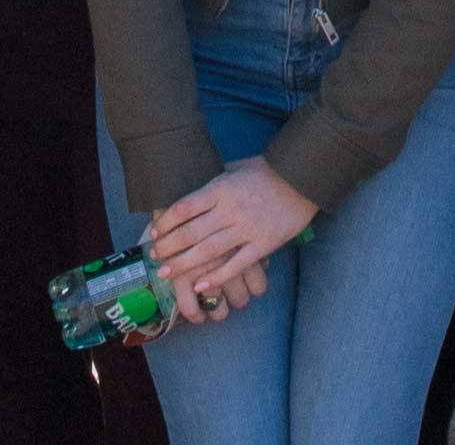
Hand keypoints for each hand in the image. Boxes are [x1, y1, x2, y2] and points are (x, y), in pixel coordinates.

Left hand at [142, 157, 315, 320]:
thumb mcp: (235, 168)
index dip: (166, 221)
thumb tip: (188, 185)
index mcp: (221, 188)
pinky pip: (236, 264)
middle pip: (192, 232)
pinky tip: (200, 286)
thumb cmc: (266, 171)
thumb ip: (213, 182)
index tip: (153, 232)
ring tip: (166, 273)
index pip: (185, 207)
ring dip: (185, 264)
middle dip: (169, 246)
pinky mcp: (263, 244)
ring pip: (210, 251)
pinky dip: (217, 277)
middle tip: (153, 256)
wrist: (302, 178)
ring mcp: (247, 228)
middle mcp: (231, 210)